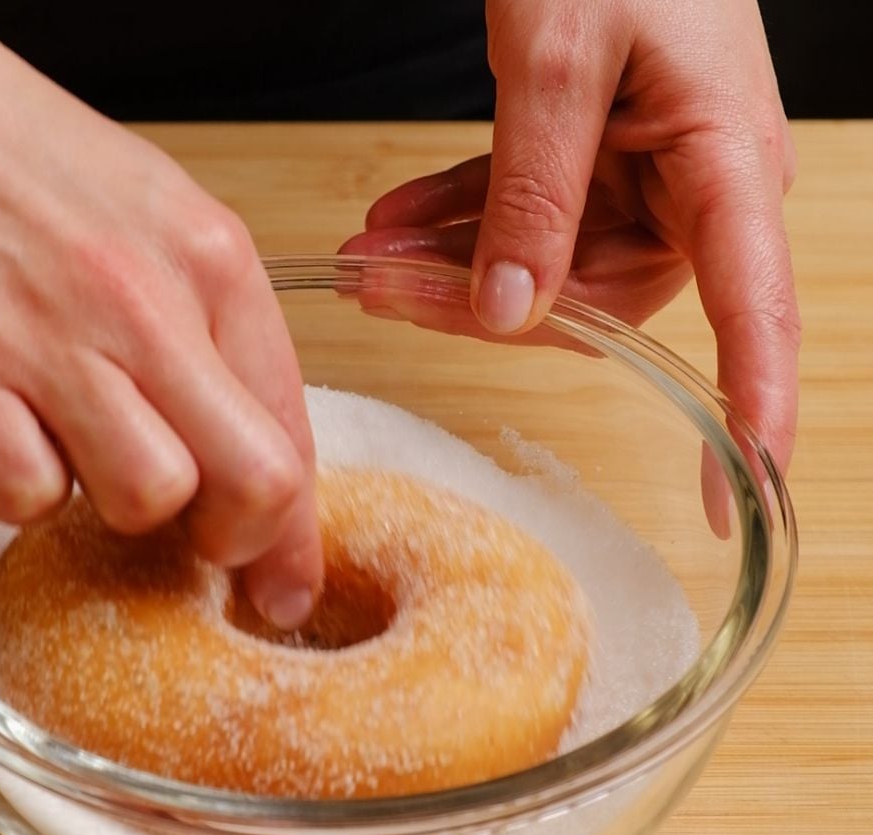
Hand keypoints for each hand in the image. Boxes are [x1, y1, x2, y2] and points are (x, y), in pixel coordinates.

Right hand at [0, 0, 320, 626]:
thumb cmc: (34, 174)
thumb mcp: (165, 231)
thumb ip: (223, 347)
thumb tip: (262, 471)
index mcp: (213, 262)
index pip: (294, 430)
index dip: (296, 535)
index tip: (286, 589)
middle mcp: (145, 300)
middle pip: (253, 481)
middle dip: (236, 540)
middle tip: (202, 538)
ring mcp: (47, 337)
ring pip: (146, 499)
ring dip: (121, 504)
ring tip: (87, 446)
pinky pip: (25, 496)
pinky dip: (26, 488)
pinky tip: (15, 430)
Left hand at [347, 0, 799, 488]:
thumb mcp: (559, 52)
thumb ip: (534, 191)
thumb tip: (509, 312)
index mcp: (724, 162)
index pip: (755, 311)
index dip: (750, 406)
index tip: (734, 494)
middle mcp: (698, 187)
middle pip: (594, 297)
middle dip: (479, 304)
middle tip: (381, 291)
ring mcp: (647, 179)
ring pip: (547, 267)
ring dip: (452, 266)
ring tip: (367, 258)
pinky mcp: (600, 162)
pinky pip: (530, 218)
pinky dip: (462, 224)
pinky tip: (397, 228)